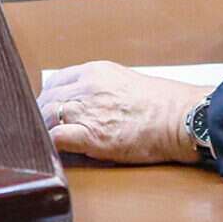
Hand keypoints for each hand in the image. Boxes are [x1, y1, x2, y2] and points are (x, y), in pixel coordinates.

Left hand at [36, 60, 212, 163]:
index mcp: (96, 71)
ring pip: (45, 117)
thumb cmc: (163, 103)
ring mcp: (88, 110)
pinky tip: (55, 150)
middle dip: (42, 114)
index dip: (49, 95)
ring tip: (48, 140)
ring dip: (44, 129)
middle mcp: (88, 87)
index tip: (49, 106)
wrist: (180, 118)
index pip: (56, 80)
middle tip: (44, 127)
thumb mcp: (126, 80)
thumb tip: (86, 100)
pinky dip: (50, 144)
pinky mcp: (91, 136)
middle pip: (47, 98)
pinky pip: (55, 138)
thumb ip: (101, 86)